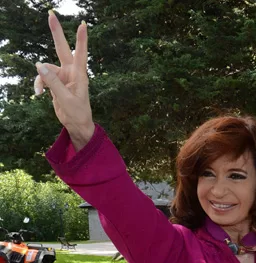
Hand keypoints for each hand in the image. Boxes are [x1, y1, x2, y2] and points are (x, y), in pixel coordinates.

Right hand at [35, 11, 93, 149]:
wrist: (76, 123)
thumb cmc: (77, 112)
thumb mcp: (65, 99)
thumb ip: (52, 82)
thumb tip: (38, 65)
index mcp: (79, 74)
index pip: (80, 53)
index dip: (81, 39)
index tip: (83, 25)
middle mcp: (71, 71)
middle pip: (62, 48)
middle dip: (56, 32)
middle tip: (51, 13)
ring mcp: (62, 75)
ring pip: (45, 69)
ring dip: (40, 80)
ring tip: (39, 92)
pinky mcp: (55, 82)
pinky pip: (42, 78)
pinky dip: (38, 85)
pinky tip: (38, 94)